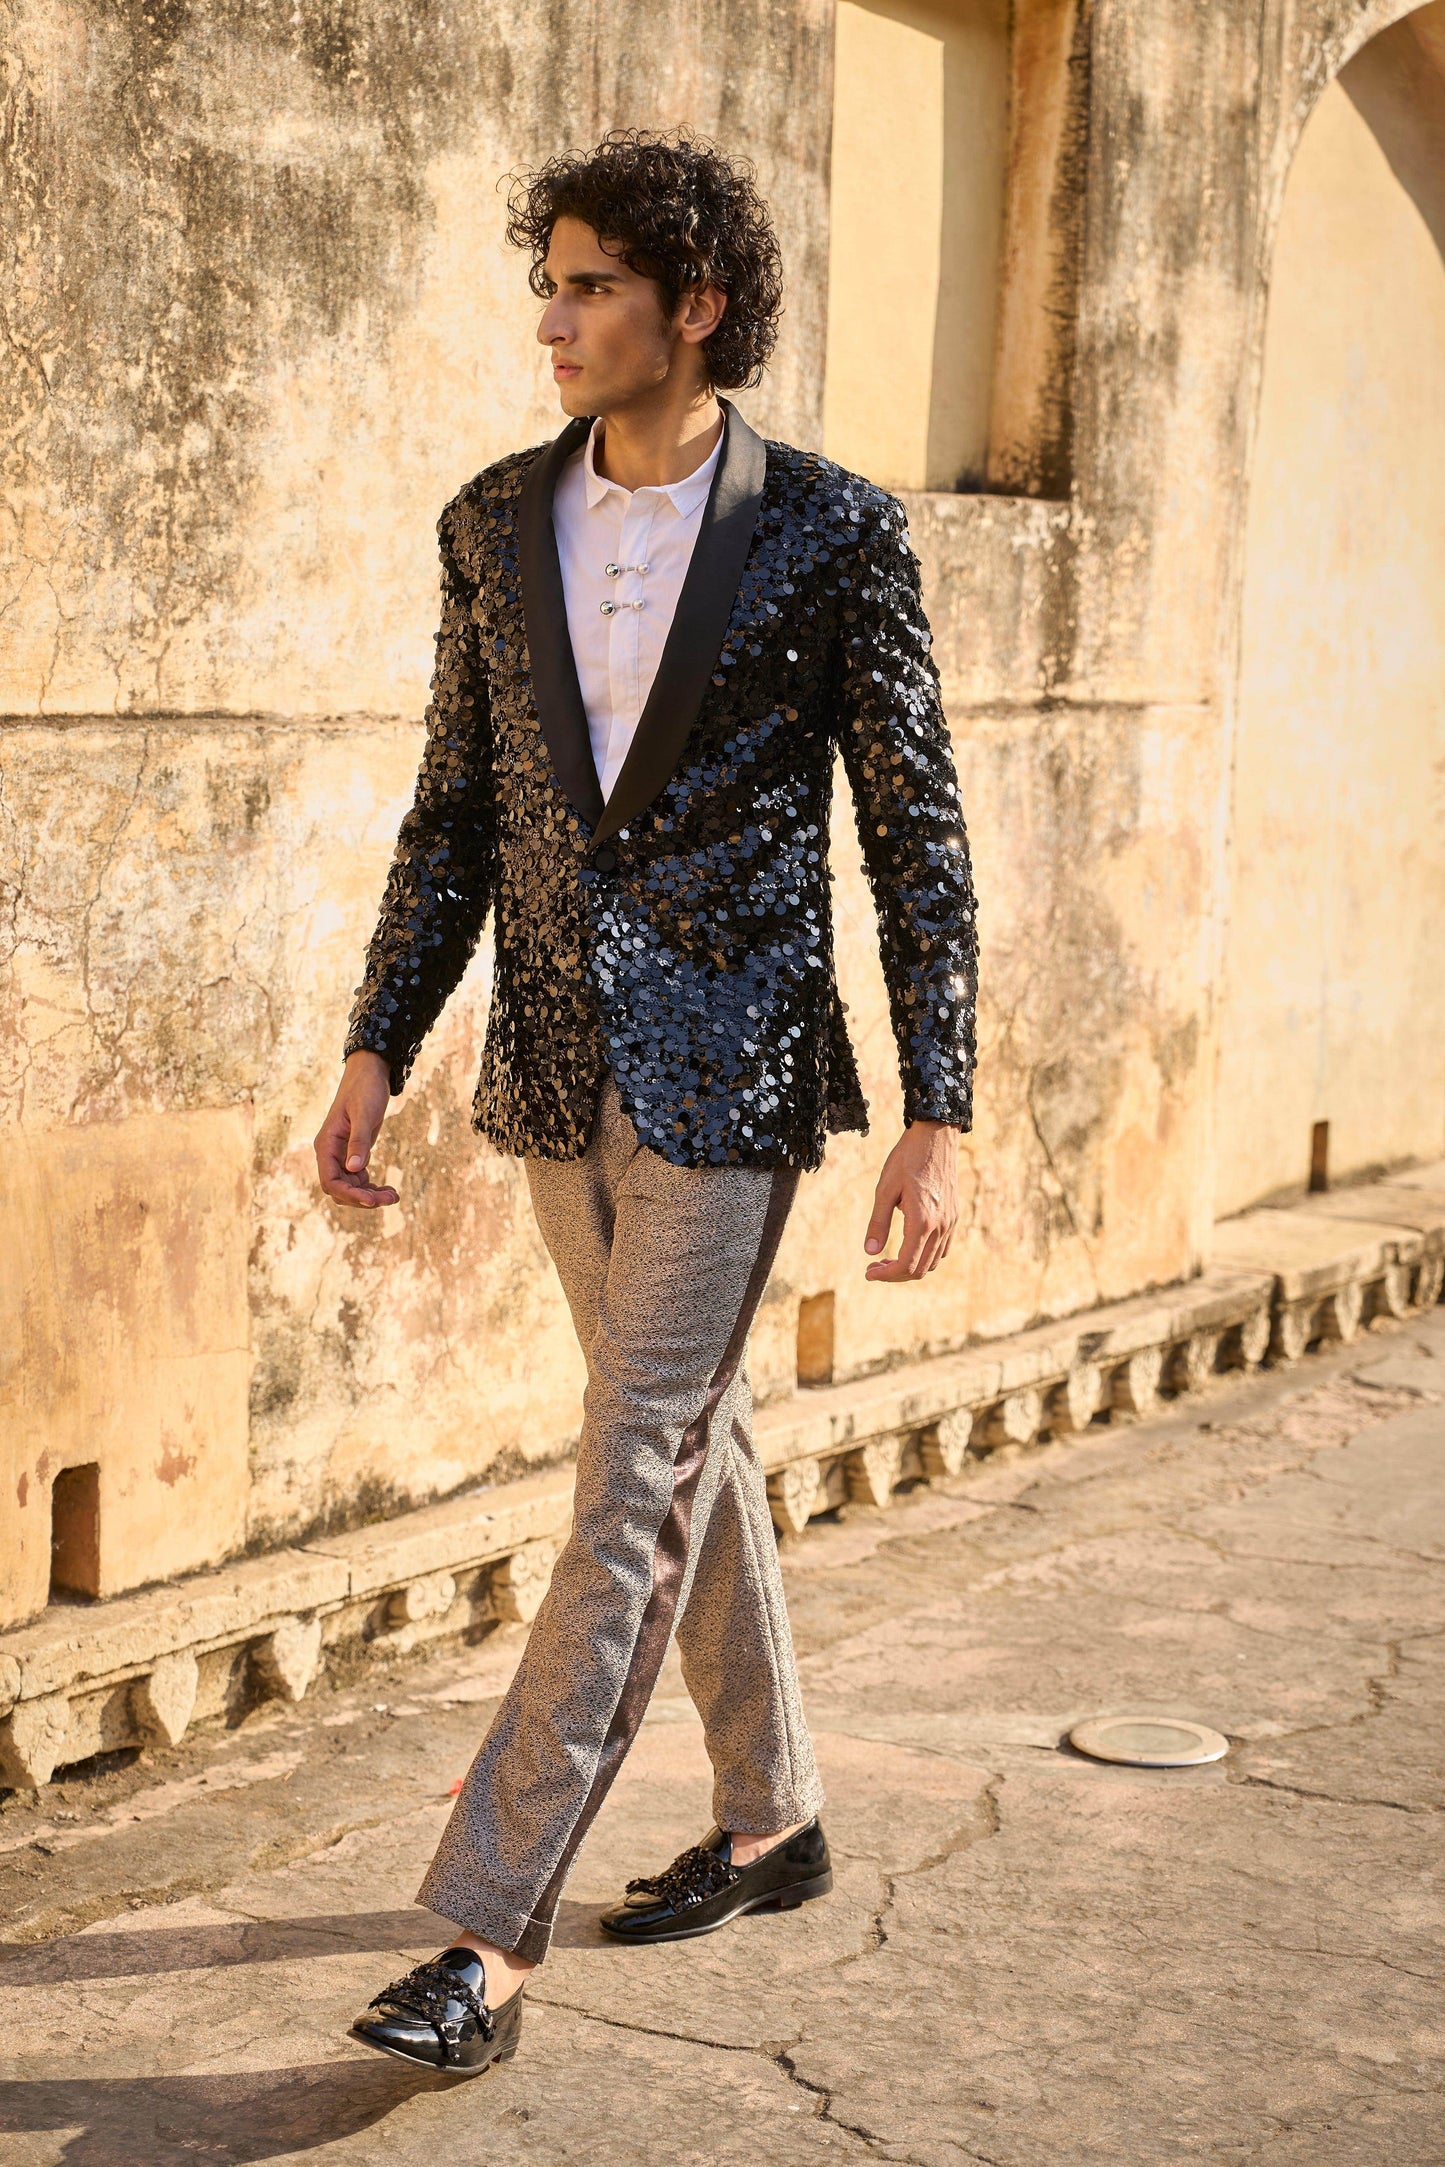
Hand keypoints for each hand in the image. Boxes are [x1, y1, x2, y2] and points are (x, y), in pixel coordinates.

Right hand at [314, 1051, 399, 1207]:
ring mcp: (341, 1155)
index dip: (349, 1195)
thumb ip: (359, 1141)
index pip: (331, 1181)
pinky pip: (359, 1180)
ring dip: (370, 1196)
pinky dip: (372, 1187)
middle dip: (363, 1198)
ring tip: (394, 1196)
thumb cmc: (365, 1090)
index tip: (371, 1201)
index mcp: (326, 1145)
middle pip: (340, 1189)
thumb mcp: (364, 1114)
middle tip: (391, 1198)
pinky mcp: (354, 1154)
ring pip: (351, 1187)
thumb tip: (354, 1169)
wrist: (370, 1073)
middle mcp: (330, 1153)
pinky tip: (390, 1189)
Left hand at [863, 1122, 958, 1280]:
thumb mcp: (885, 1189)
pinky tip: (909, 1245)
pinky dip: (925, 1255)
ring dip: (911, 1266)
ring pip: (933, 1262)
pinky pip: (943, 1248)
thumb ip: (878, 1222)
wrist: (936, 1136)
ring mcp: (950, 1221)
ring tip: (888, 1258)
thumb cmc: (906, 1159)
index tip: (868, 1272)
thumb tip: (869, 1252)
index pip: (906, 1265)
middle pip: (920, 1269)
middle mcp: (940, 1226)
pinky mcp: (954, 1215)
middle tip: (874, 1266)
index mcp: (922, 1221)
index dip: (885, 1275)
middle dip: (895, 1274)